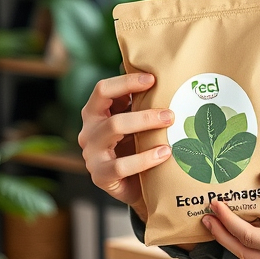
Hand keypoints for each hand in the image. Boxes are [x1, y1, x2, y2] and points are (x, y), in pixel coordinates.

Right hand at [77, 72, 173, 220]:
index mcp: (95, 113)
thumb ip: (140, 102)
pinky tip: (164, 153)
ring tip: (170, 128)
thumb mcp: (136, 122)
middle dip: (144, 113)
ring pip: (114, 132)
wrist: (135, 186)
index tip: (153, 79)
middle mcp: (88, 131)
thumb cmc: (136, 146)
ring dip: (145, 127)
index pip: (102, 90)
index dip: (126, 82)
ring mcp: (91, 155)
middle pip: (112, 115)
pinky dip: (145, 158)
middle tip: (171, 113)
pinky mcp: (100, 176)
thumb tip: (162, 72)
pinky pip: (121, 166)